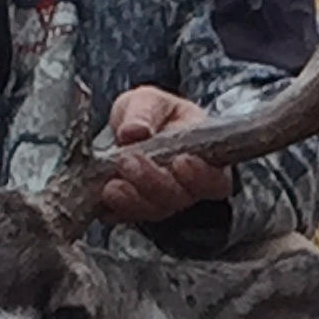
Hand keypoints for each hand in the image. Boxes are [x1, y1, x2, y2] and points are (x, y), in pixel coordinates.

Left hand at [93, 87, 233, 223]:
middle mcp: (188, 186)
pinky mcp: (136, 210)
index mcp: (204, 156)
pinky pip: (128, 217)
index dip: (201, 176)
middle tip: (128, 159)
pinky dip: (116, 209)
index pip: (215, 178)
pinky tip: (104, 197)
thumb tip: (134, 130)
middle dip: (153, 181)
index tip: (180, 161)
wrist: (127, 132)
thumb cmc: (149, 114)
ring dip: (132, 199)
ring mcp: (164, 202)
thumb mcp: (149, 101)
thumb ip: (144, 111)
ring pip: (155, 211)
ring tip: (111, 184)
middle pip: (180, 197)